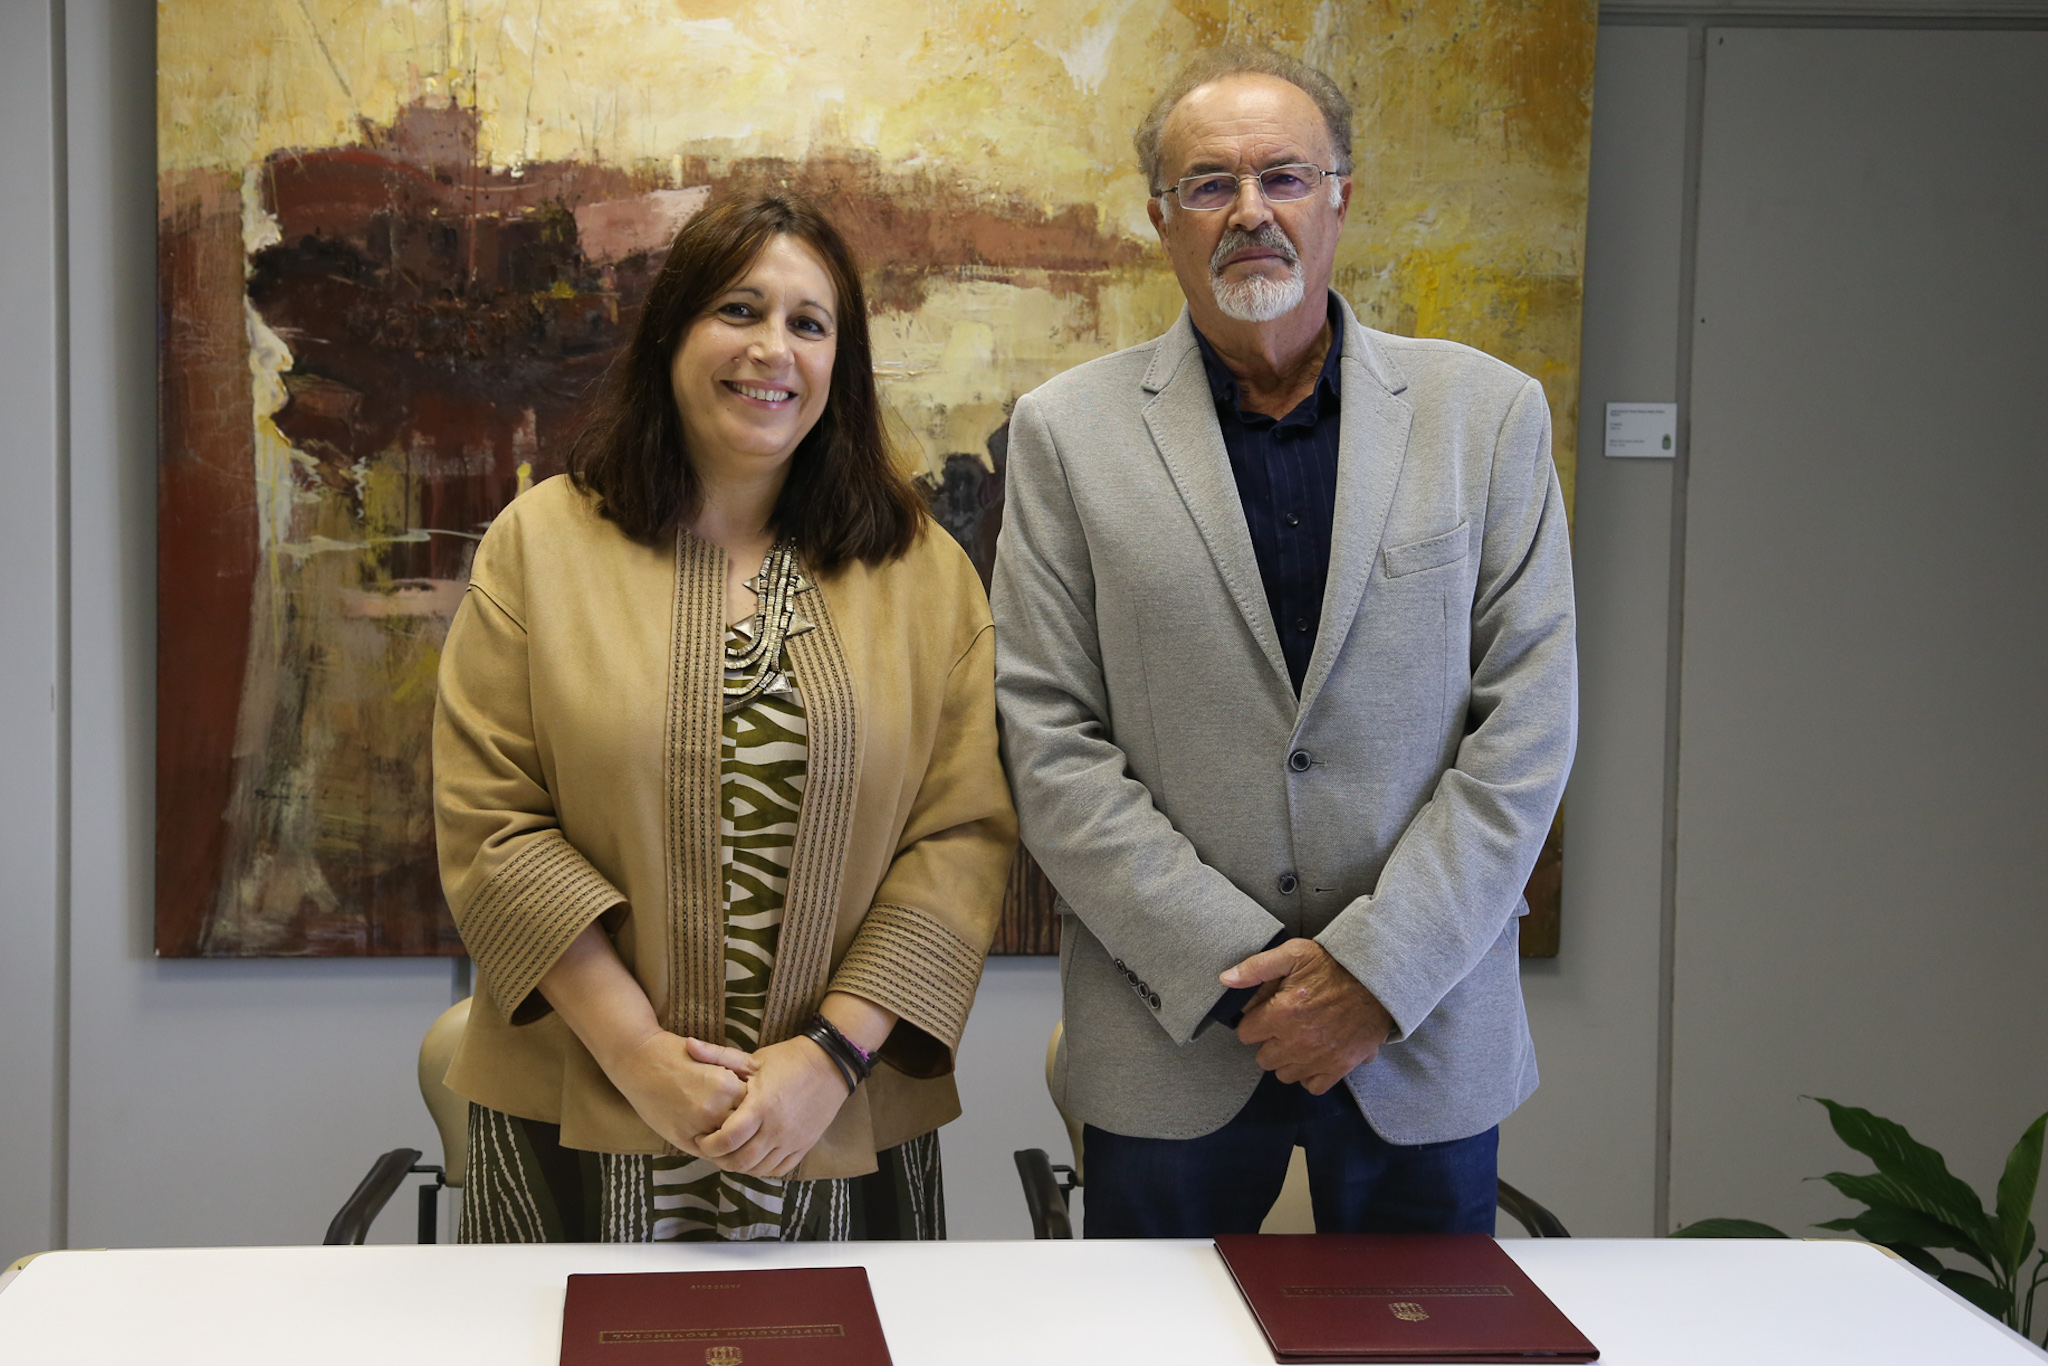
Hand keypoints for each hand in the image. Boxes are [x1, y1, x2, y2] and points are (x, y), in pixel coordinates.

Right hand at [610, 1030, 754, 1156]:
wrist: (638, 1061)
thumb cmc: (674, 1055)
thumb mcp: (711, 1060)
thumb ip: (733, 1080)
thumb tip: (754, 1100)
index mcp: (726, 1085)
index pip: (755, 1106)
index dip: (754, 1106)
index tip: (752, 1106)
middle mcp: (715, 1107)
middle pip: (746, 1126)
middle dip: (746, 1125)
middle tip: (746, 1124)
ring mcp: (697, 1125)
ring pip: (729, 1143)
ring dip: (732, 1140)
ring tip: (732, 1133)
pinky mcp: (681, 1138)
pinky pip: (709, 1151)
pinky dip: (715, 1148)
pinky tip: (715, 1138)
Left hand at [692, 1035, 849, 1177]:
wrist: (830, 1064)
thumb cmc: (788, 1060)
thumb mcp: (752, 1058)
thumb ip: (717, 1055)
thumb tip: (687, 1044)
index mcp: (760, 1106)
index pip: (727, 1140)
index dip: (708, 1145)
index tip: (701, 1138)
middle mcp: (776, 1128)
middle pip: (740, 1161)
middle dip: (719, 1159)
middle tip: (712, 1149)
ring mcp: (792, 1140)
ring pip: (758, 1169)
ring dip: (739, 1166)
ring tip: (731, 1153)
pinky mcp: (803, 1146)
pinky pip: (778, 1170)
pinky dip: (762, 1169)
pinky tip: (753, 1157)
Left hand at [1223, 938, 1393, 1094]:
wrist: (1378, 980)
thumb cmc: (1334, 965)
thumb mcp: (1294, 954)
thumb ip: (1256, 967)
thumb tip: (1225, 979)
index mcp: (1282, 1012)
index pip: (1245, 1033)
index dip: (1253, 1023)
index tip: (1264, 1015)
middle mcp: (1298, 1040)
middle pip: (1263, 1058)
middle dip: (1268, 1043)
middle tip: (1282, 1027)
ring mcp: (1319, 1057)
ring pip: (1285, 1074)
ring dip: (1287, 1060)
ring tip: (1298, 1041)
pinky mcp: (1339, 1067)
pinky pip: (1312, 1086)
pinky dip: (1310, 1075)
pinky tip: (1314, 1056)